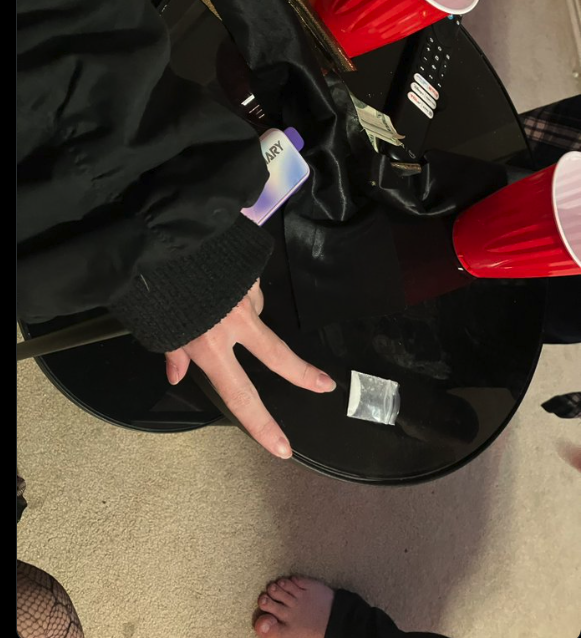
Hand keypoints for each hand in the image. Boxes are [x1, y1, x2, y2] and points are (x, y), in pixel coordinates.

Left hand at [164, 281, 335, 458]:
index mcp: (209, 346)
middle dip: (303, 374)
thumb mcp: (156, 326)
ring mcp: (245, 296)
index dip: (261, 424)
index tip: (283, 447)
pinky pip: (249, 288)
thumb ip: (173, 351)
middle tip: (324, 385)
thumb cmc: (154, 287)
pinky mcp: (249, 272)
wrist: (167, 235)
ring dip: (242, 313)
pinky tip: (221, 278)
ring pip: (256, 313)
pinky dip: (238, 289)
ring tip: (212, 295)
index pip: (240, 394)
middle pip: (277, 357)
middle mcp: (234, 324)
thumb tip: (176, 374)